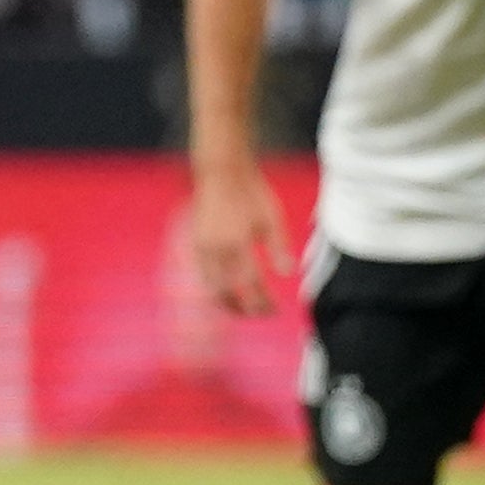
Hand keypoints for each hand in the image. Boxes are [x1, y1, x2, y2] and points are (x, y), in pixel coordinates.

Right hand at [188, 161, 295, 317]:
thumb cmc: (251, 192)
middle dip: (245, 309)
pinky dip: (216, 289)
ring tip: (244, 308)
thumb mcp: (272, 217)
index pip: (251, 285)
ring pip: (211, 288)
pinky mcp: (195, 244)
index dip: (263, 302)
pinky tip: (230, 289)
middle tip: (261, 313)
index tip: (275, 309)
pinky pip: (203, 276)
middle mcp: (216, 249)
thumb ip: (279, 247)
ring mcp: (202, 248)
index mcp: (238, 243)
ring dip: (228, 303)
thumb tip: (288, 274)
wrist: (221, 171)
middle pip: (228, 293)